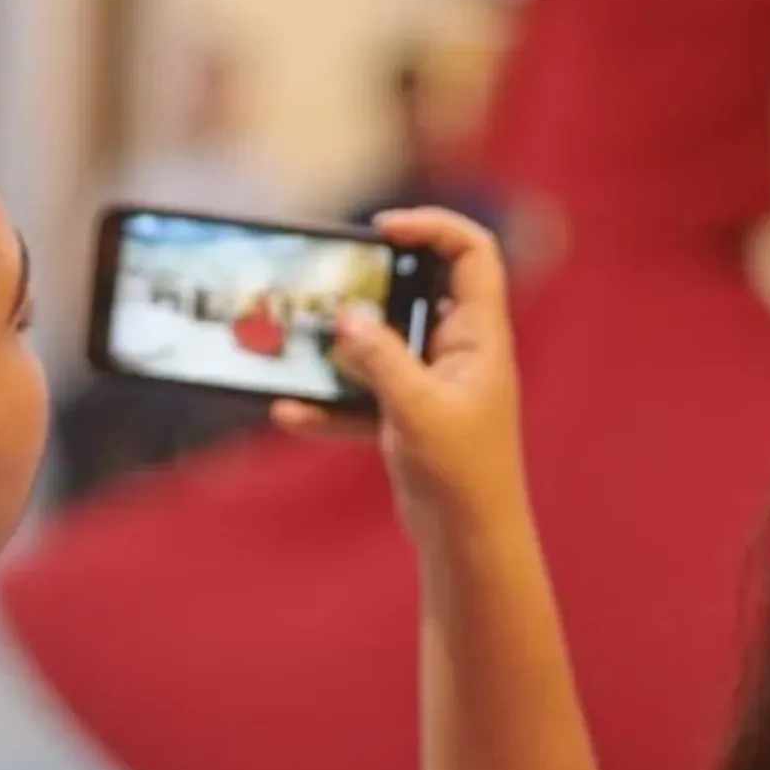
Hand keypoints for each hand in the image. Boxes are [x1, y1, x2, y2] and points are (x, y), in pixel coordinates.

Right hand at [273, 208, 528, 540]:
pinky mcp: (408, 413)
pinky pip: (363, 393)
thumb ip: (381, 359)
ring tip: (301, 341)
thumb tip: (346, 316)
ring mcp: (432, 381)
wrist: (468, 543)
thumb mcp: (417, 409)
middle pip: (420, 287)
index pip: (471, 253)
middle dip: (374, 282)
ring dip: (344, 344)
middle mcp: (458, 348)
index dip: (432, 225)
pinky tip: (290, 411)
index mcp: (479, 335)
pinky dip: (331, 400)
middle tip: (332, 280)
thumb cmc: (461, 476)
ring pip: (384, 341)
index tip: (382, 228)